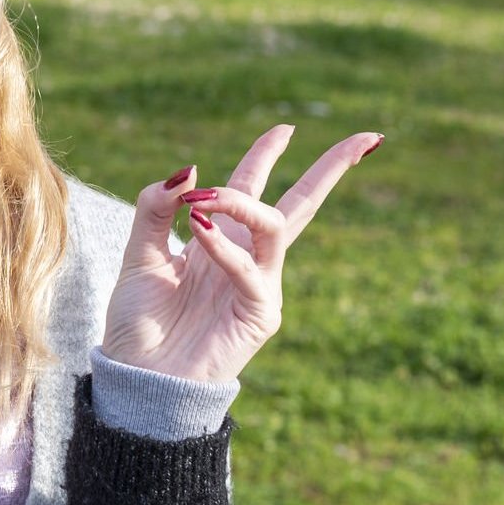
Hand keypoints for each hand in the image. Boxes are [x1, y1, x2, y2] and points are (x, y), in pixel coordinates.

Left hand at [101, 124, 382, 384]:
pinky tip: (199, 232)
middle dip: (331, 170)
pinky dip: (225, 247)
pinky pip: (250, 270)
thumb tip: (188, 168)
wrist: (138, 376)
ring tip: (204, 199)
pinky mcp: (260, 313)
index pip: (252, 187)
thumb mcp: (140, 252)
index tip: (284, 128)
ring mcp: (260, 284)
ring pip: (276, 226)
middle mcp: (247, 257)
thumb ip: (157, 208)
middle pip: (300, 204)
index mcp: (220, 240)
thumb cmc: (140, 321)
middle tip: (364, 138)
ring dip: (243, 202)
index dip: (267, 156)